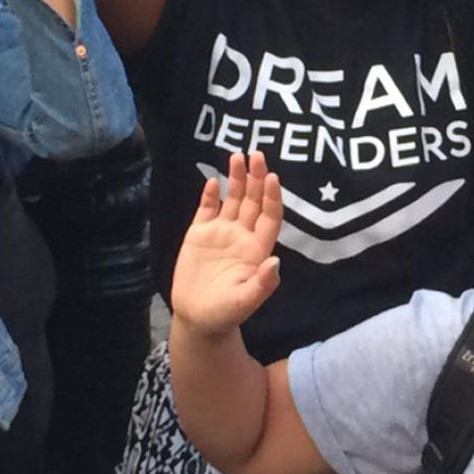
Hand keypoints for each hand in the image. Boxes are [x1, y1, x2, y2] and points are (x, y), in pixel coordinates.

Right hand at [170, 152, 282, 335]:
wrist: (197, 319)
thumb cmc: (225, 313)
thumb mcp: (245, 302)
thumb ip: (262, 284)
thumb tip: (275, 262)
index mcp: (257, 248)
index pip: (270, 216)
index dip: (272, 197)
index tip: (272, 177)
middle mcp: (242, 235)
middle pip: (253, 201)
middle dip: (256, 178)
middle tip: (257, 154)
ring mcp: (221, 233)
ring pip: (232, 199)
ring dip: (236, 179)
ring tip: (237, 156)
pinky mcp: (199, 234)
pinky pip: (207, 209)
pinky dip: (210, 194)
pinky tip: (214, 180)